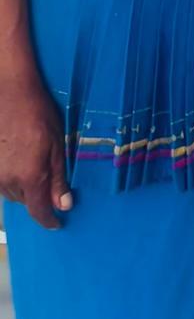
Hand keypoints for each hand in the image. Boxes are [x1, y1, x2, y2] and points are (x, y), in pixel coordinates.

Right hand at [0, 70, 71, 229]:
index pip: (38, 211)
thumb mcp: (57, 145)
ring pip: (12, 193)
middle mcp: (8, 180)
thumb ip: (59, 178)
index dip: (48, 220)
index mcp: (30, 177)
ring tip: (34, 166)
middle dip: (39, 198)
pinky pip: (1, 182)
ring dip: (24, 188)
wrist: (11, 94)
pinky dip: (12, 179)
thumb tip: (63, 205)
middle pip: (26, 201)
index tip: (56, 223)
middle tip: (50, 182)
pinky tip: (19, 162)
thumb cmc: (39, 115)